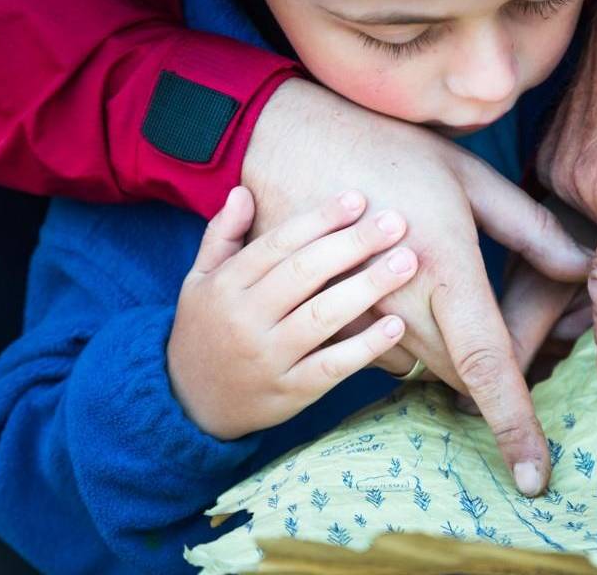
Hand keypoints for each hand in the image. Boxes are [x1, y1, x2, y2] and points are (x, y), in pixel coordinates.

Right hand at [167, 187, 415, 439]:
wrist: (190, 404)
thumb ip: (221, 236)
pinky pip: (332, 366)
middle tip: (396, 223)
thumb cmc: (206, 330)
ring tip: (406, 262)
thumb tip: (243, 191)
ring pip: (322, 317)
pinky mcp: (290, 392)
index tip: (358, 199)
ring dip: (368, 287)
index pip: (278, 244)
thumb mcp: (200, 280)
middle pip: (304, 273)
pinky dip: (365, 347)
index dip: (319, 219)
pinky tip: (396, 325)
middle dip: (353, 245)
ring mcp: (268, 357)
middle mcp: (245, 319)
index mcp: (226, 285)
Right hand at [243, 80, 591, 493]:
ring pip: (424, 368)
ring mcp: (358, 319)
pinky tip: (406, 291)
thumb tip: (584, 268)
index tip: (534, 476)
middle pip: (461, 376)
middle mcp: (402, 306)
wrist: (288, 142)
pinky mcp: (328, 319)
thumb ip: (530, 229)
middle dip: (490, 372)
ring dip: (446, 351)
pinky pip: (380, 355)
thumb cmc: (387, 150)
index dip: (514, 424)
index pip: (488, 365)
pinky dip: (405, 339)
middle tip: (504, 323)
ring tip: (441, 291)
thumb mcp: (468, 178)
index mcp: (447, 270)